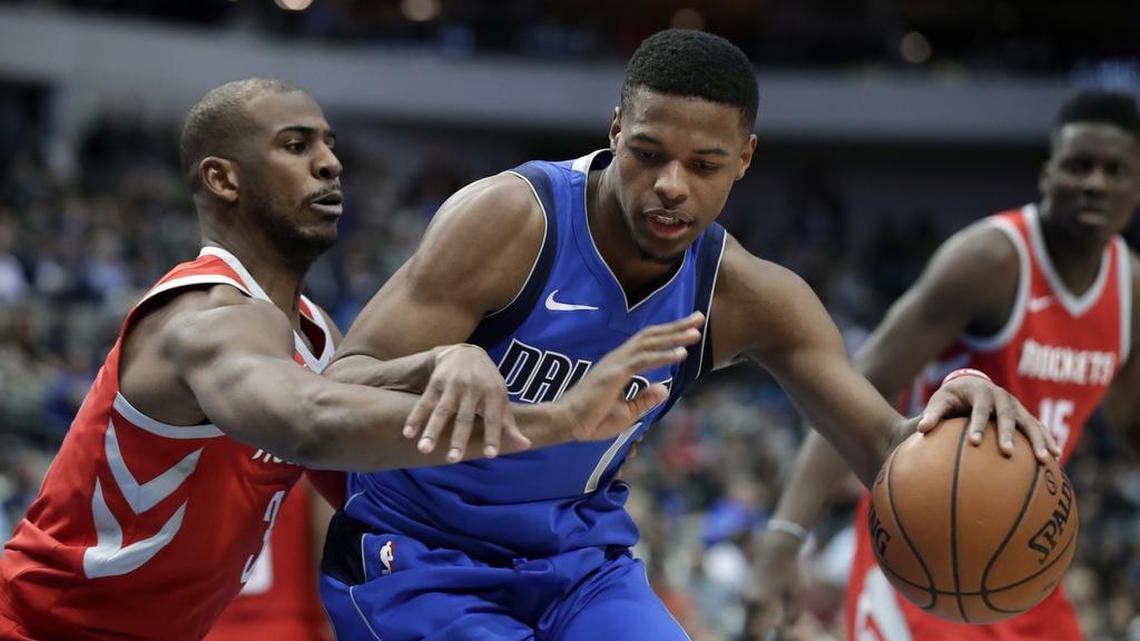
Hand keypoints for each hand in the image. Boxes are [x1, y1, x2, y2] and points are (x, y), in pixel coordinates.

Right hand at [403, 344, 526, 461]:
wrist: (467, 353)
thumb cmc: (488, 383)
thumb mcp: (502, 399)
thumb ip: (509, 424)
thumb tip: (526, 446)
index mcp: (493, 394)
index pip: (494, 418)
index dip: (493, 436)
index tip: (490, 455)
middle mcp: (473, 389)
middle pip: (465, 417)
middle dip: (458, 438)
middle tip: (453, 460)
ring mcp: (453, 385)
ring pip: (441, 411)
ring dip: (431, 430)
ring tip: (423, 449)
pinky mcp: (436, 383)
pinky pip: (424, 402)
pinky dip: (415, 418)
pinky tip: (408, 434)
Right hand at [558, 312, 703, 441]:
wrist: (566, 423)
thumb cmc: (590, 420)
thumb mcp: (626, 413)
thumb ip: (644, 400)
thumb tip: (665, 388)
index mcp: (619, 365)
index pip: (647, 343)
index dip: (668, 333)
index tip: (689, 328)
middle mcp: (618, 358)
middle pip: (651, 336)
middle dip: (677, 326)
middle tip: (699, 316)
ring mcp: (616, 364)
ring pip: (650, 344)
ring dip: (674, 336)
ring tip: (696, 331)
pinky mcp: (615, 374)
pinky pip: (643, 361)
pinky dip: (664, 355)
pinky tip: (681, 352)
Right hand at [744, 530, 804, 640]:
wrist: (775, 550)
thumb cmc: (790, 572)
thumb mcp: (796, 596)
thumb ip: (791, 618)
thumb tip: (782, 633)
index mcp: (762, 602)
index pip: (756, 633)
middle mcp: (749, 600)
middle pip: (748, 631)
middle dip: (757, 639)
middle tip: (770, 638)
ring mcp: (745, 597)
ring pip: (746, 624)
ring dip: (756, 631)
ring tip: (772, 631)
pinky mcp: (745, 595)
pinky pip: (748, 616)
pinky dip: (756, 623)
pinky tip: (770, 622)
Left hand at [916, 375, 1060, 463]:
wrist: (973, 383)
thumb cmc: (953, 396)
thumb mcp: (940, 401)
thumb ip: (932, 414)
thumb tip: (920, 429)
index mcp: (981, 393)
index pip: (979, 410)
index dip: (977, 424)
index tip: (974, 442)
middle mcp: (1002, 398)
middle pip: (1007, 416)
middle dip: (1008, 434)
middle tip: (1007, 453)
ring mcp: (1017, 406)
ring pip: (1030, 423)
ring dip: (1039, 440)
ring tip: (1046, 459)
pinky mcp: (1025, 415)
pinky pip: (1039, 428)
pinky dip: (1048, 440)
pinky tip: (1057, 457)